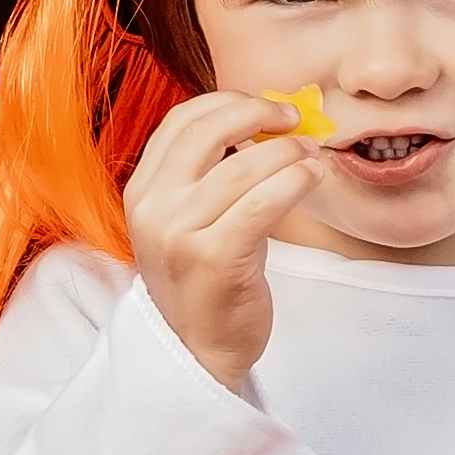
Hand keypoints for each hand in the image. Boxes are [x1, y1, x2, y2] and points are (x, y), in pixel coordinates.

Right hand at [123, 90, 316, 392]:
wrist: (197, 351)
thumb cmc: (205, 280)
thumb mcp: (188, 220)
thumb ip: (209, 173)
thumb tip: (267, 122)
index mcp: (142, 190)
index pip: (182, 120)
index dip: (230, 103)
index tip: (268, 108)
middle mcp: (153, 207)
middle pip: (209, 131)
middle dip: (260, 115)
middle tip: (296, 122)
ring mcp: (179, 233)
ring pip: (244, 166)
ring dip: (289, 153)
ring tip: (312, 157)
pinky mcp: (214, 258)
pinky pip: (263, 203)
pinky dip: (295, 181)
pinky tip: (312, 178)